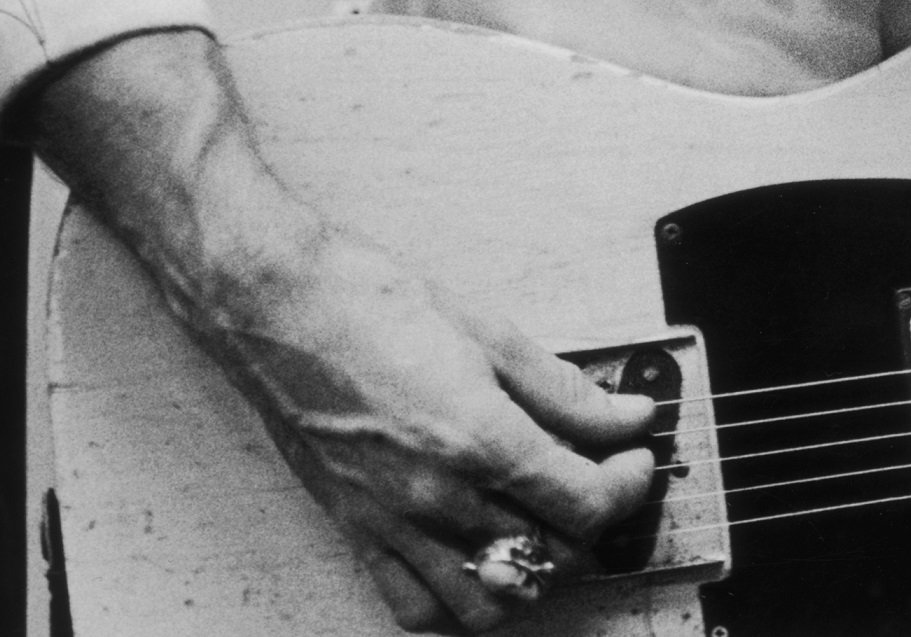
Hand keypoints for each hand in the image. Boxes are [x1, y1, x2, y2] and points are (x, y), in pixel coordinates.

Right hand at [210, 226, 659, 630]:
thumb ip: (567, 391)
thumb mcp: (491, 334)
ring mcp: (391, 522)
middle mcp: (433, 494)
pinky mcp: (356, 531)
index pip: (586, 502)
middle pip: (552, 556)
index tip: (636, 457)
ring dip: (536, 574)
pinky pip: (415, 608)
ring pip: (490, 601)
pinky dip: (461, 602)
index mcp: (476, 439)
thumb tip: (625, 415)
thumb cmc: (368, 303)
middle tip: (604, 479)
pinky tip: (481, 560)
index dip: (630, 483)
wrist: (275, 305)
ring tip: (549, 525)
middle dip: (597, 523)